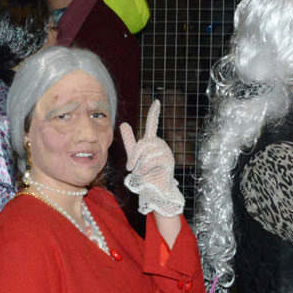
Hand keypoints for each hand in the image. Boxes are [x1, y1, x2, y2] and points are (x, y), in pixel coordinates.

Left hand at [120, 100, 183, 216]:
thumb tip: (123, 122)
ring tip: (140, 173)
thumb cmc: (144, 176)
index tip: (157, 101)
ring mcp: (166, 152)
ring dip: (139, 164)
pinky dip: (144, 168)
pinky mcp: (169, 161)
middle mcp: (160, 145)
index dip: (154, 113)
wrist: (153, 191)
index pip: (152, 124)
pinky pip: (151, 160)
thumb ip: (129, 141)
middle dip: (134, 155)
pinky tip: (145, 174)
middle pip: (144, 142)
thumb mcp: (133, 157)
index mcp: (151, 142)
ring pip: (147, 151)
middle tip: (130, 167)